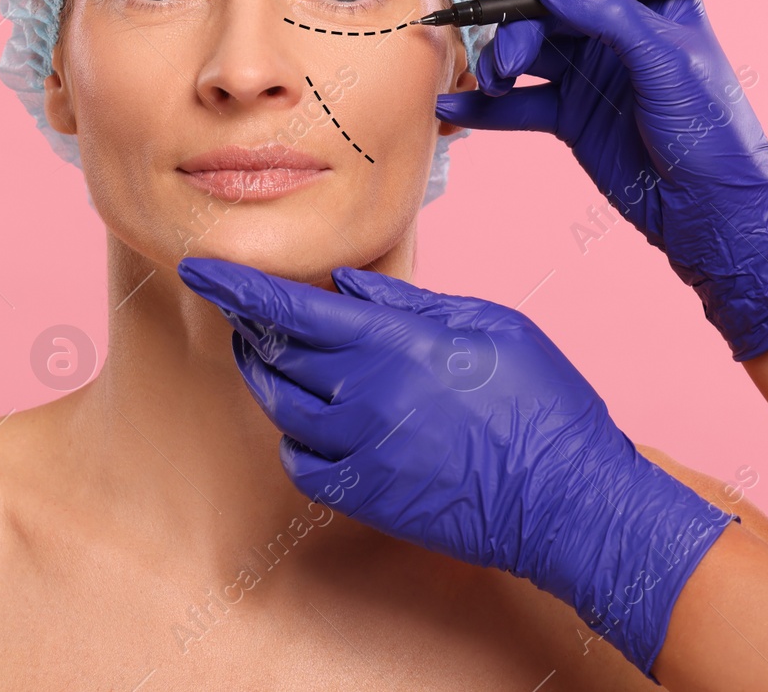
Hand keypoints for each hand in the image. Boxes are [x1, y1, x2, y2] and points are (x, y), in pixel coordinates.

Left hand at [177, 254, 738, 676]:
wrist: (569, 500)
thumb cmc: (543, 403)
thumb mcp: (489, 325)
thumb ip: (410, 302)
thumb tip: (347, 286)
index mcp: (395, 342)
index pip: (291, 306)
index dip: (237, 285)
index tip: (198, 267)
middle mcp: (364, 394)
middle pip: (276, 354)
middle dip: (253, 328)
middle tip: (250, 315)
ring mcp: (360, 450)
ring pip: (280, 407)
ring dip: (267, 379)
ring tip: (272, 360)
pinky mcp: (364, 497)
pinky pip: (300, 463)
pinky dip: (295, 438)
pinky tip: (314, 424)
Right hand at [434, 0, 767, 359]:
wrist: (712, 212)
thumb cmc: (712, 132)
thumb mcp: (666, 60)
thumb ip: (607, 14)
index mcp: (652, 2)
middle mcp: (617, 31)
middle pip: (544, 9)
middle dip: (513, 27)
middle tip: (505, 61)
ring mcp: (592, 74)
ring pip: (527, 52)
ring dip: (499, 64)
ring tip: (495, 86)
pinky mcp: (572, 117)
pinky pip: (521, 102)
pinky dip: (487, 105)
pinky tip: (457, 107)